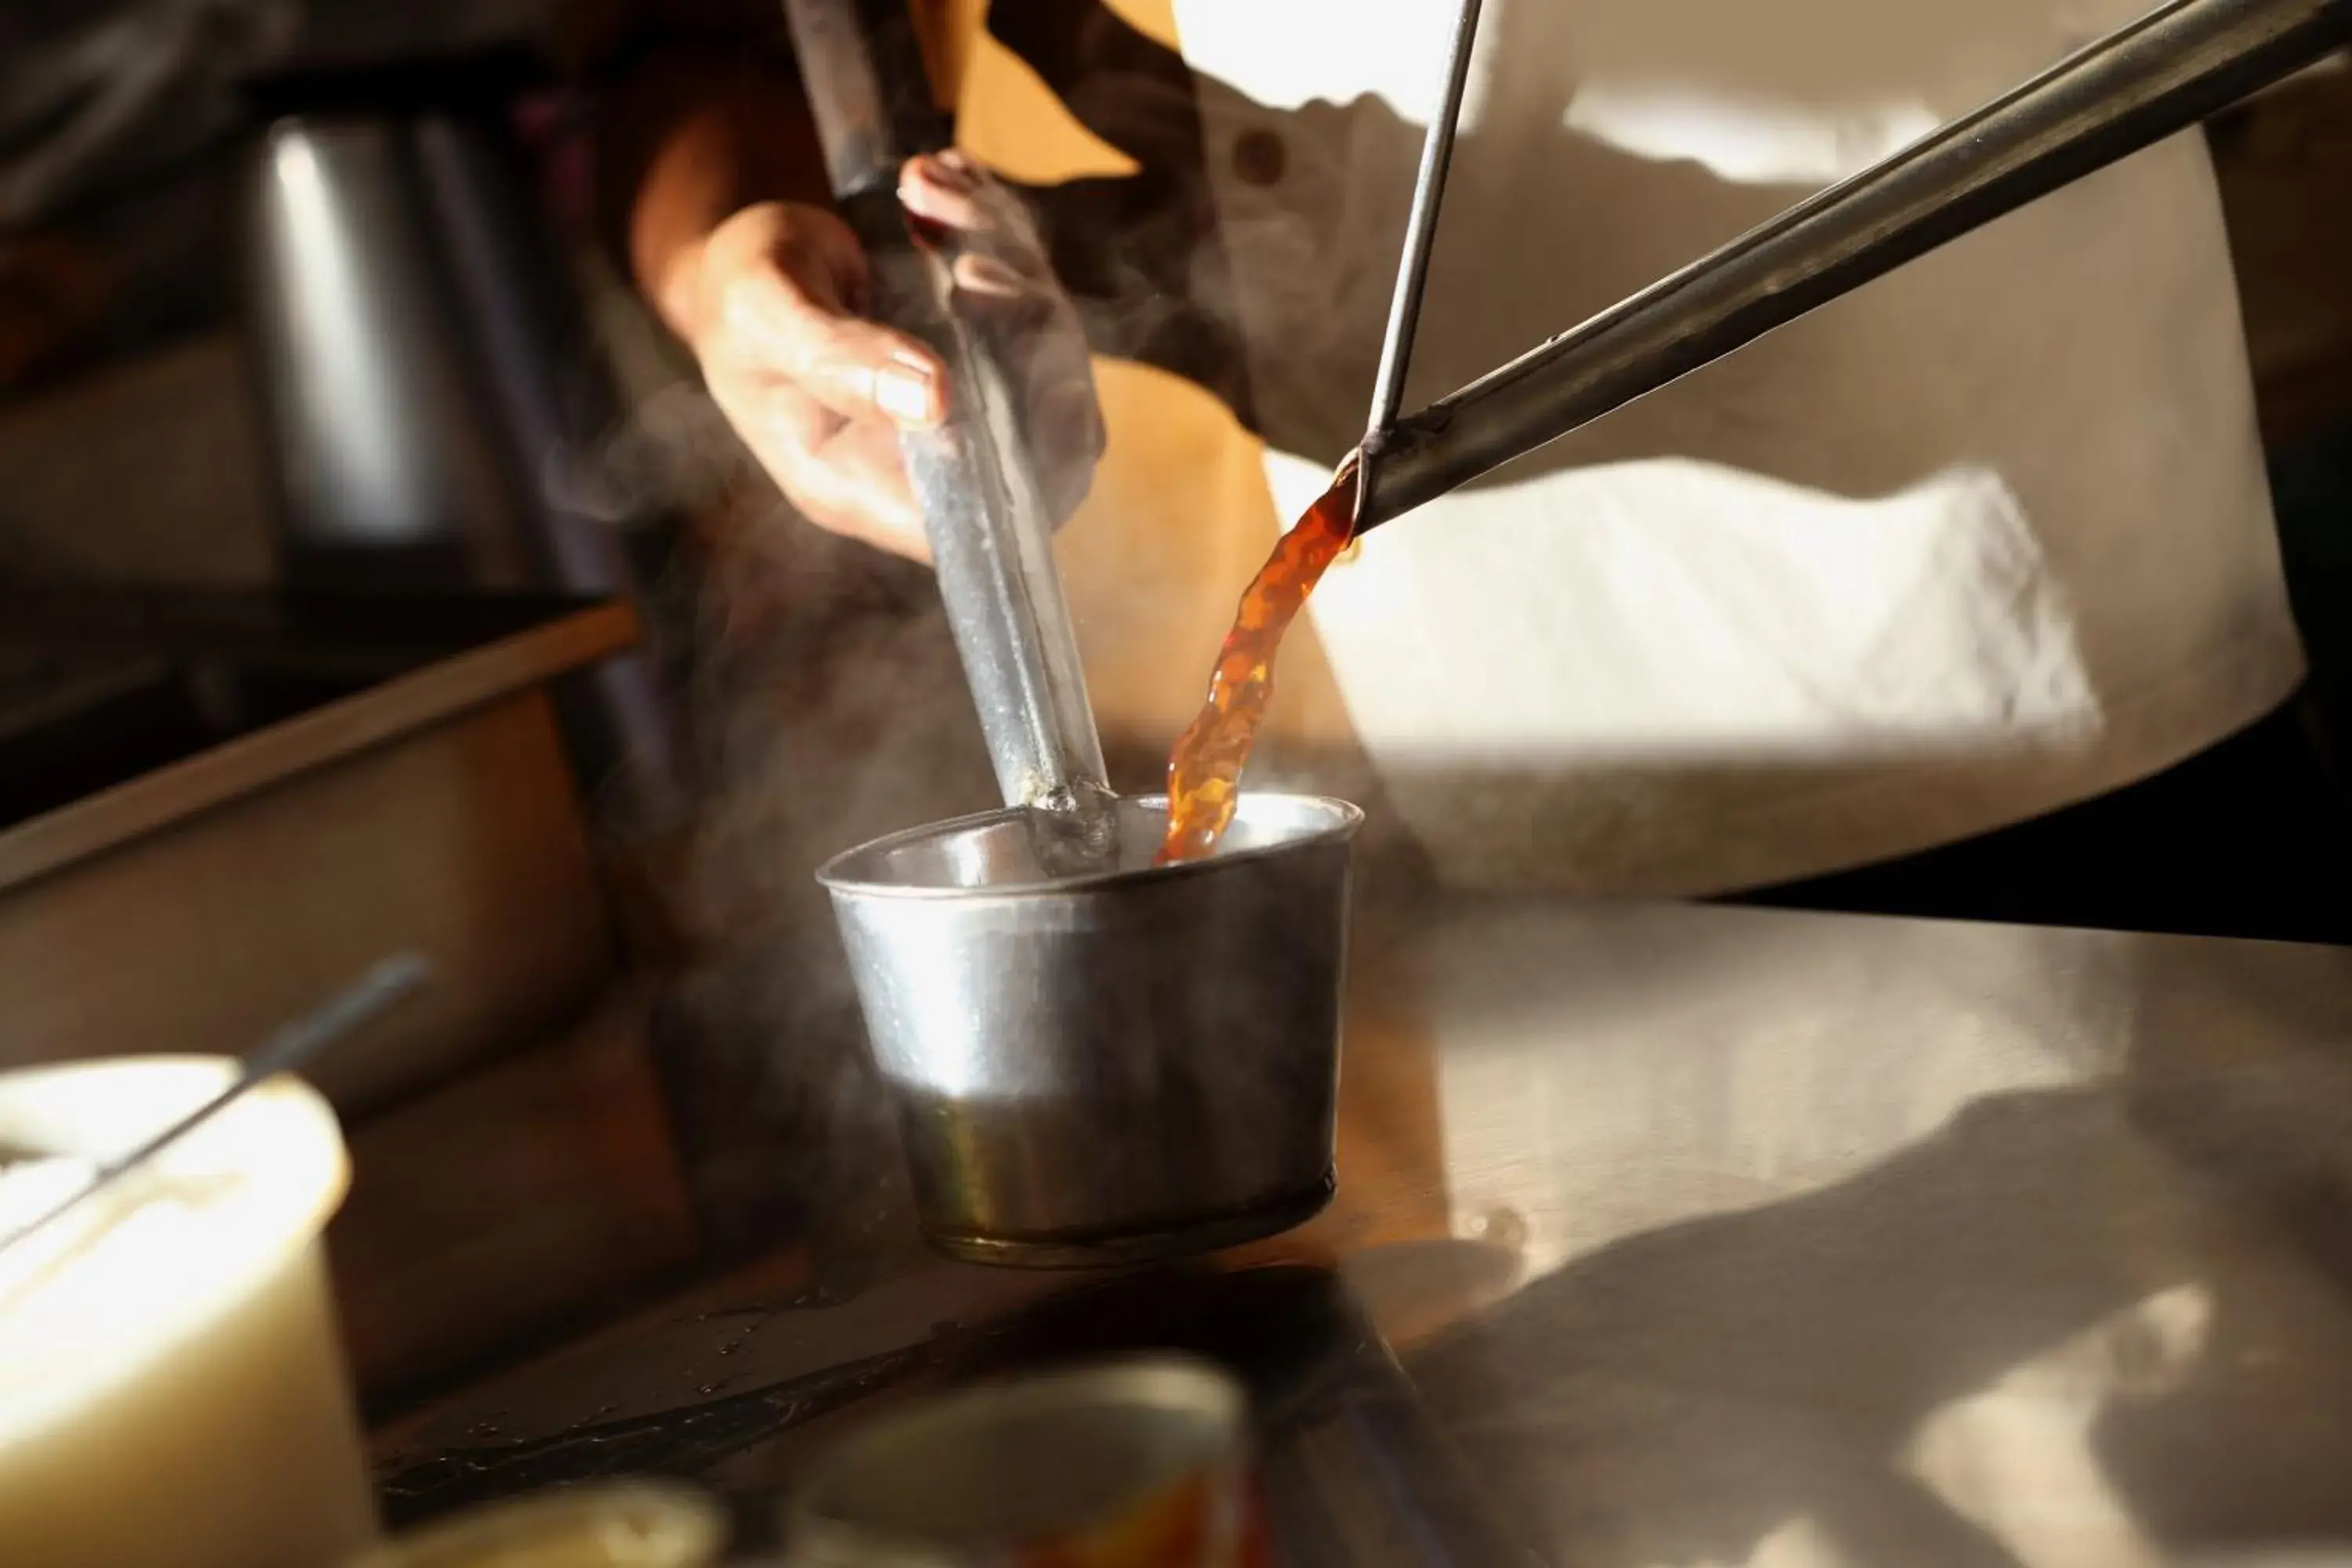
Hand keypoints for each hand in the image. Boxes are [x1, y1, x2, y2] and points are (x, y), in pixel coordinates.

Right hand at [674, 151, 1102, 559]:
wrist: (744, 252)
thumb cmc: (737, 301)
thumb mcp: (767, 318)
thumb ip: (839, 360)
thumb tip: (934, 401)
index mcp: (862, 484)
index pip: (975, 524)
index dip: (1028, 472)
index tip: (1024, 378)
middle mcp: (923, 458)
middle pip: (1040, 435)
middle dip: (1026, 334)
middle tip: (966, 266)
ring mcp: (963, 404)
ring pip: (1045, 351)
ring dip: (1005, 258)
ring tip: (927, 191)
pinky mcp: (985, 350)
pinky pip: (1030, 294)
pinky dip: (996, 228)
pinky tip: (940, 183)